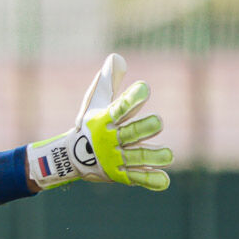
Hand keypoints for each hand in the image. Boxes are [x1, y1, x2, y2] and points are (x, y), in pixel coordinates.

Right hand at [24, 54, 172, 191]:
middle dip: (143, 128)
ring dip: (152, 157)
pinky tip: (164, 180)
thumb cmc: (88, 124)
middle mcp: (110, 140)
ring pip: (137, 157)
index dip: (131, 99)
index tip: (144, 89)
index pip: (119, 107)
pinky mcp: (121, 175)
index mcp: (105, 120)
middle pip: (130, 134)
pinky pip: (137, 178)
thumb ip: (108, 81)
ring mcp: (115, 159)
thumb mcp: (95, 101)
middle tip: (159, 122)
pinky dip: (150, 180)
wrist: (69, 158)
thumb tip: (118, 58)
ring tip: (169, 155)